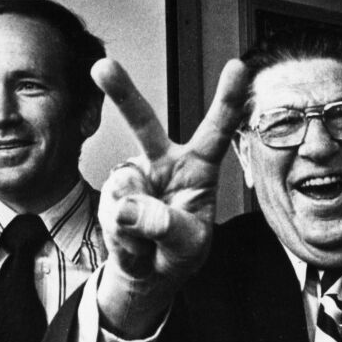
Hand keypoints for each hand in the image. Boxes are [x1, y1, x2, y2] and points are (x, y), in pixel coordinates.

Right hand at [93, 58, 248, 336]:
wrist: (147, 274)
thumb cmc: (179, 253)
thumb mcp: (187, 245)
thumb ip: (166, 227)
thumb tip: (126, 206)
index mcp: (198, 168)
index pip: (216, 132)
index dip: (228, 100)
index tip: (238, 66)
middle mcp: (163, 163)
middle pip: (144, 124)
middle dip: (122, 93)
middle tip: (102, 68)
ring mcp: (133, 177)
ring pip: (124, 188)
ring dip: (137, 225)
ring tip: (151, 240)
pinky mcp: (110, 194)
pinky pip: (111, 213)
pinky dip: (123, 237)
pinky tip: (133, 242)